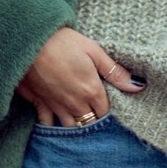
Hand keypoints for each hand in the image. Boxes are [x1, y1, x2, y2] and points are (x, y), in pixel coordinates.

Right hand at [15, 27, 145, 125]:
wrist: (29, 40)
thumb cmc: (63, 41)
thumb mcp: (93, 50)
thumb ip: (114, 71)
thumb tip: (137, 86)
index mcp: (91, 90)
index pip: (104, 111)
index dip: (107, 110)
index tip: (106, 105)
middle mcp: (75, 103)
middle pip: (89, 122)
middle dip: (93, 120)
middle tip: (94, 115)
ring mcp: (56, 105)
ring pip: (70, 127)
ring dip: (75, 126)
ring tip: (78, 121)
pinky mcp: (39, 103)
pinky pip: (47, 124)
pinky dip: (52, 126)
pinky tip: (54, 124)